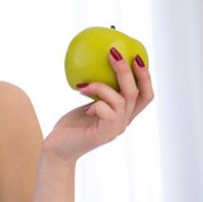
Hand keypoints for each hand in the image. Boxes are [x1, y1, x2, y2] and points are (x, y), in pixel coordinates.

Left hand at [42, 47, 154, 163]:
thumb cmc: (71, 126)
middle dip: (127, 70)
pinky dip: (95, 102)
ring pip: (121, 100)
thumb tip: (93, 61)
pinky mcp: (103, 134)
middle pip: (136, 93)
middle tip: (114, 52)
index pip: (145, 95)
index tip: (137, 55)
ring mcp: (115, 129)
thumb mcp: (87, 103)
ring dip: (102, 87)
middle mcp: (123, 122)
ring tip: (83, 84)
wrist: (57, 149)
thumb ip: (96, 91)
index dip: (145, 76)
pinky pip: (107, 111)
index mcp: (123, 114)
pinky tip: (81, 100)